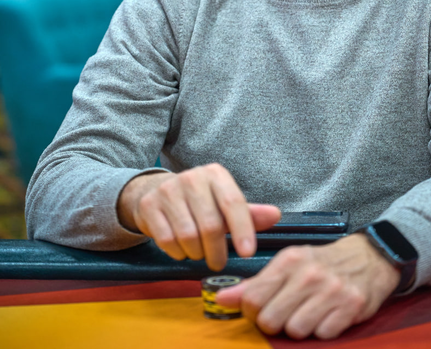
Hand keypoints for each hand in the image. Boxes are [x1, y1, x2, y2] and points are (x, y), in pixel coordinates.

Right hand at [116, 164, 280, 269]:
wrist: (155, 190)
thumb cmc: (199, 200)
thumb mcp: (224, 202)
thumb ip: (249, 213)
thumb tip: (275, 215)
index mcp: (215, 174)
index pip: (234, 202)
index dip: (243, 230)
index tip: (247, 253)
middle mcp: (192, 178)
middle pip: (211, 225)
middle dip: (217, 251)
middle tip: (219, 262)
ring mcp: (168, 190)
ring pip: (188, 235)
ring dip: (196, 253)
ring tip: (199, 252)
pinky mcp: (150, 206)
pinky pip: (167, 240)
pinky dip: (178, 253)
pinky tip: (182, 249)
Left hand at [217, 234, 399, 339]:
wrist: (367, 257)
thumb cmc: (321, 263)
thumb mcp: (287, 264)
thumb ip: (254, 284)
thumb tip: (221, 299)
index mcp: (289, 260)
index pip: (253, 299)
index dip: (253, 311)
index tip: (262, 308)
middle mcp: (309, 274)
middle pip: (271, 320)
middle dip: (275, 323)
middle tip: (286, 313)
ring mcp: (331, 290)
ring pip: (296, 331)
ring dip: (300, 328)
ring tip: (308, 312)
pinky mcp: (350, 306)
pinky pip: (323, 334)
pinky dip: (323, 330)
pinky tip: (327, 315)